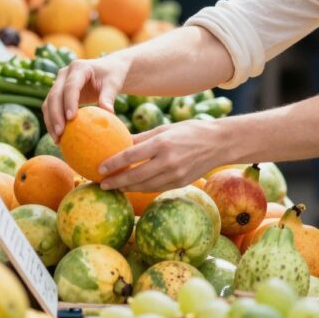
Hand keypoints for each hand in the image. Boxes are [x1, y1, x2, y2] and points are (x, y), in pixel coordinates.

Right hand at [43, 55, 131, 139]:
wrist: (107, 69)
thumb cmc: (112, 75)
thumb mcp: (113, 83)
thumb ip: (109, 96)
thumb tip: (109, 113)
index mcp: (79, 67)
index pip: (71, 86)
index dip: (69, 101)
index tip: (71, 118)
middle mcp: (64, 73)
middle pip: (55, 95)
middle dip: (55, 115)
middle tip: (60, 132)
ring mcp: (58, 82)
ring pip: (48, 102)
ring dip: (50, 121)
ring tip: (57, 139)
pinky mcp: (57, 93)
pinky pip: (50, 107)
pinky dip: (52, 121)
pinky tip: (57, 136)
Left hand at [98, 119, 228, 192]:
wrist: (219, 143)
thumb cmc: (190, 131)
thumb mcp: (164, 129)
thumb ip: (141, 138)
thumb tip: (118, 142)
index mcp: (162, 143)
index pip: (131, 156)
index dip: (113, 164)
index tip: (99, 168)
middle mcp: (168, 160)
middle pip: (135, 176)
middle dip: (116, 182)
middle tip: (101, 184)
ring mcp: (176, 174)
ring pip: (145, 186)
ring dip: (127, 188)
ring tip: (114, 187)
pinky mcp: (181, 182)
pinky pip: (156, 188)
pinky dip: (142, 188)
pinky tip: (132, 187)